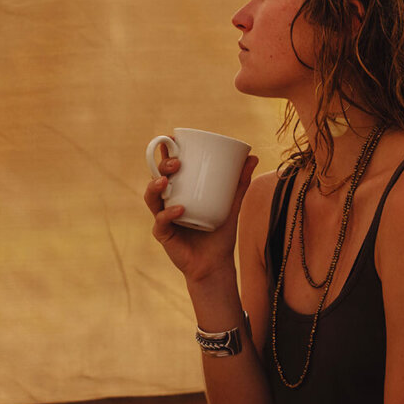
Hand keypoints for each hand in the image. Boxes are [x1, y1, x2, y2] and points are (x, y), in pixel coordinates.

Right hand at [144, 151, 257, 282]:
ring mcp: (163, 218)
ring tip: (166, 180)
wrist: (216, 264)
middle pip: (156, 178)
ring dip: (155, 186)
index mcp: (179, 191)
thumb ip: (240, 182)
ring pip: (151, 198)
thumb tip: (253, 157)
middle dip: (162, 166)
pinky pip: (160, 222)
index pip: (167, 168)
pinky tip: (179, 209)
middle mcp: (167, 202)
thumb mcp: (232, 204)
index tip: (170, 139)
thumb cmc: (220, 234)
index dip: (164, 152)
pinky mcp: (163, 235)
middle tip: (176, 162)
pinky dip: (168, 214)